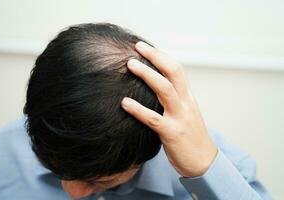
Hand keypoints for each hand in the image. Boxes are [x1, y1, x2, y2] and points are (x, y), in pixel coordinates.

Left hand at [121, 41, 217, 176]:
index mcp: (188, 97)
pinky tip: (124, 103)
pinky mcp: (172, 133)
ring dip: (147, 75)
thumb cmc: (190, 136)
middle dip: (155, 57)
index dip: (161, 56)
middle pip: (173, 72)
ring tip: (130, 65)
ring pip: (165, 90)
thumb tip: (154, 85)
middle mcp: (185, 103)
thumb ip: (174, 98)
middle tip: (137, 47)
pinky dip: (138, 109)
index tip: (145, 47)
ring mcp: (180, 118)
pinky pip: (153, 119)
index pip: (177, 69)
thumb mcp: (186, 112)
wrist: (204, 162)